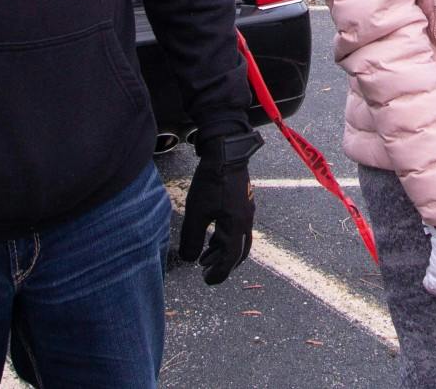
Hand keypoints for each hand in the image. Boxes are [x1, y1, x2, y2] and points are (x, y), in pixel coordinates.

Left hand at [178, 131, 262, 284]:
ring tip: (205, 257)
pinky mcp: (242, 202)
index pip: (230, 258)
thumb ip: (193, 239)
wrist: (226, 153)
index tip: (207, 281)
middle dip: (224, 265)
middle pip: (239, 252)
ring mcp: (246, 211)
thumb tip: (188, 259)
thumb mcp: (197, 212)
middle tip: (208, 272)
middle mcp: (246, 221)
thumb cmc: (212, 182)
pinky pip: (237, 228)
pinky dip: (225, 238)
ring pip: (238, 240)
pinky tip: (212, 235)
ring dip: (223, 251)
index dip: (219, 272)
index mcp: (237, 226)